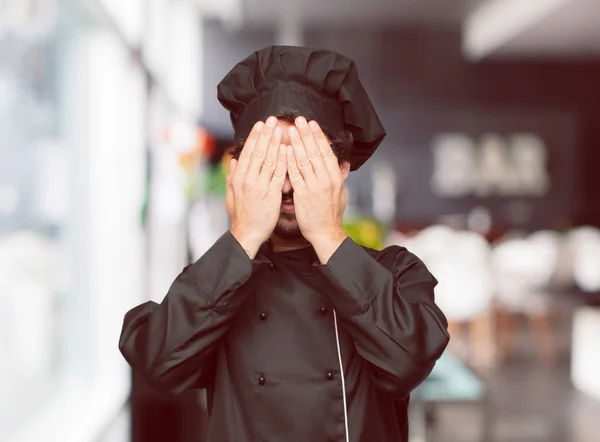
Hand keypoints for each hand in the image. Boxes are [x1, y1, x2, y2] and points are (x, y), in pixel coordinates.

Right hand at [226, 117, 286, 255]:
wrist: (246, 234)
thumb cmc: (241, 216)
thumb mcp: (231, 195)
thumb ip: (232, 177)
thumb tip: (233, 161)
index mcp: (238, 178)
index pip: (247, 152)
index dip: (255, 137)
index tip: (261, 124)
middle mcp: (247, 179)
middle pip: (257, 152)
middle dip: (265, 135)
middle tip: (272, 120)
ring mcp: (259, 186)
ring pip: (268, 160)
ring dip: (275, 143)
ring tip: (281, 129)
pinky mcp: (271, 194)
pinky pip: (277, 174)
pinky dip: (282, 161)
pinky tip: (287, 150)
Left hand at [285, 117, 347, 243]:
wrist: (326, 233)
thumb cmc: (332, 214)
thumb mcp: (341, 193)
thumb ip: (340, 176)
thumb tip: (344, 163)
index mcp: (335, 177)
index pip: (326, 152)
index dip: (319, 137)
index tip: (312, 124)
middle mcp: (326, 179)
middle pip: (315, 152)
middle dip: (307, 134)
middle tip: (299, 119)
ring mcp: (314, 186)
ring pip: (304, 160)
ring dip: (297, 143)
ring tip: (290, 130)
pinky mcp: (302, 194)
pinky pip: (295, 174)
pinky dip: (289, 161)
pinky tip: (284, 151)